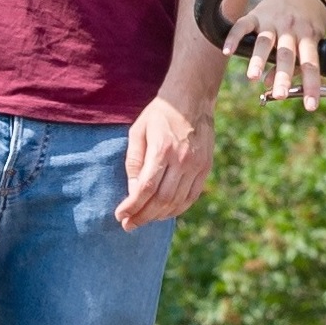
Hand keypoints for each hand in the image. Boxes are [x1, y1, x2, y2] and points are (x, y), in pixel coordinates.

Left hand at [118, 91, 214, 227]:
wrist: (192, 99)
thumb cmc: (159, 114)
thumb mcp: (138, 131)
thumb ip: (134, 162)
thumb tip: (133, 191)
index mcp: (162, 149)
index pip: (145, 188)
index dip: (132, 206)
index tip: (120, 215)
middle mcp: (182, 160)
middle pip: (161, 199)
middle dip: (142, 216)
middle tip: (128, 225)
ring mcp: (197, 165)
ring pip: (177, 202)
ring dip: (158, 215)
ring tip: (143, 220)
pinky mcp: (205, 168)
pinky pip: (192, 196)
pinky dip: (177, 209)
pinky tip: (164, 213)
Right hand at [233, 0, 325, 99]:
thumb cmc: (309, 17)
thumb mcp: (312, 37)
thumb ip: (295, 61)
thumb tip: (270, 83)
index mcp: (308, 36)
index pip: (311, 64)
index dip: (312, 85)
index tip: (311, 106)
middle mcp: (291, 29)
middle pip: (287, 55)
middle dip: (283, 76)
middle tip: (280, 94)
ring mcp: (272, 21)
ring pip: (265, 42)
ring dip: (258, 60)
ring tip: (253, 77)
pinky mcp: (256, 14)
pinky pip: (243, 25)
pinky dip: (234, 37)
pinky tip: (227, 51)